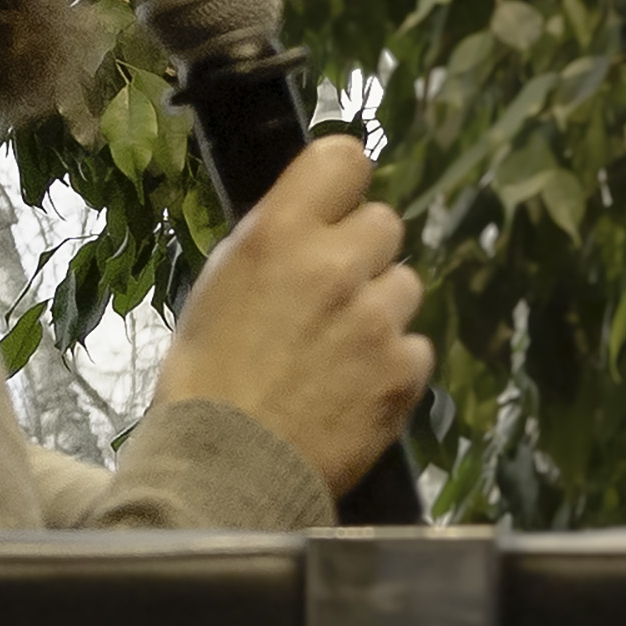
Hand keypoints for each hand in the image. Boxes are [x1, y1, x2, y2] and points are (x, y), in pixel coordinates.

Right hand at [164, 131, 428, 491]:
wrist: (228, 466)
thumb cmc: (209, 375)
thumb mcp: (222, 283)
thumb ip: (277, 241)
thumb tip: (315, 217)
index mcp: (280, 235)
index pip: (345, 159)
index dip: (343, 183)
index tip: (337, 205)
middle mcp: (335, 266)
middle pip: (385, 222)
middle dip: (363, 254)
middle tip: (332, 294)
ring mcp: (377, 320)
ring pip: (406, 285)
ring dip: (381, 310)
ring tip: (339, 350)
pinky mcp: (404, 370)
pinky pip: (415, 345)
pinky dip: (392, 364)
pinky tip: (355, 387)